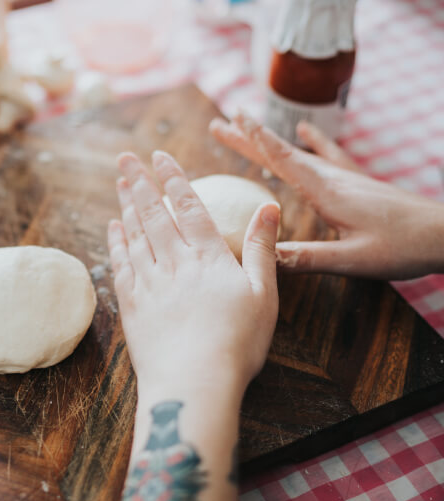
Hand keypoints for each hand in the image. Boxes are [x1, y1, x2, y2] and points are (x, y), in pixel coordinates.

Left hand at [107, 151, 280, 401]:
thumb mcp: (263, 294)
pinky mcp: (132, 306)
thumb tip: (268, 207)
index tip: (160, 157)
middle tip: (125, 158)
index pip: (188, 207)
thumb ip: (261, 248)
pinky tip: (113, 229)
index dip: (173, 179)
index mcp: (208, 258)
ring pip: (135, 236)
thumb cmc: (237, 343)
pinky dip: (116, 244)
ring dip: (126, 206)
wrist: (193, 382)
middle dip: (139, 182)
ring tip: (119, 183)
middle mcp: (174, 263)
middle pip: (153, 214)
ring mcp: (149, 284)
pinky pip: (120, 266)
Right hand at [211, 114, 443, 279]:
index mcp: (327, 192)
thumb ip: (307, 258)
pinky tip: (303, 132)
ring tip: (246, 130)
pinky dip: (312, 142)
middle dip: (247, 139)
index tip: (232, 119)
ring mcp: (346, 178)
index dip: (255, 140)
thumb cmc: (402, 247)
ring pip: (298, 154)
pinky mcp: (357, 183)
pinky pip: (327, 156)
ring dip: (269, 142)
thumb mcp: (351, 261)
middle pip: (281, 152)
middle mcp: (333, 178)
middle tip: (218, 124)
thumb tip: (263, 257)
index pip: (283, 159)